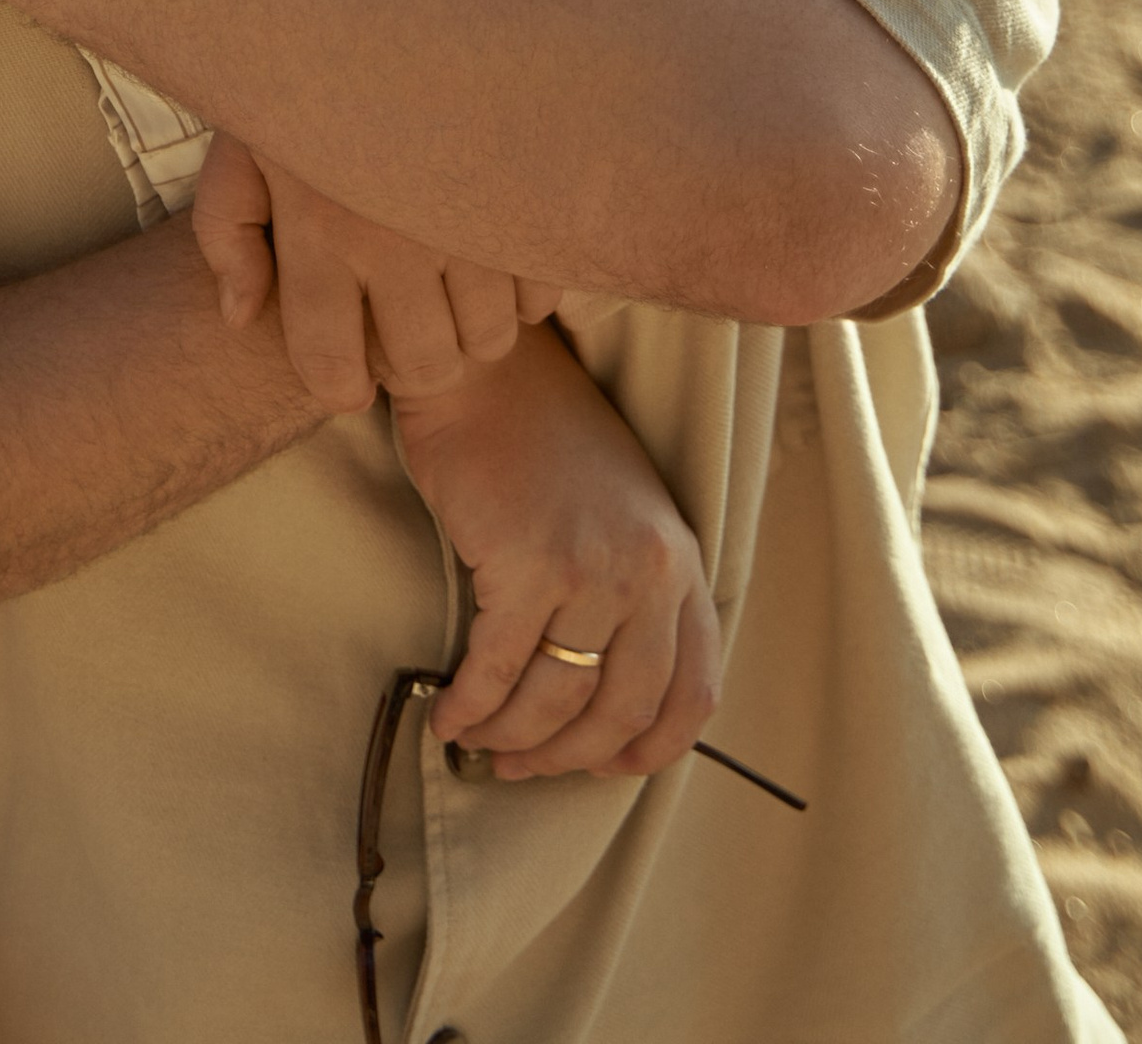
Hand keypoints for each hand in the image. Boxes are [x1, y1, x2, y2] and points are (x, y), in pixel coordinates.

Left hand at [191, 131, 560, 406]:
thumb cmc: (299, 59)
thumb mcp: (237, 140)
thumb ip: (225, 234)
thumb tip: (241, 317)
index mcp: (319, 228)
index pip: (330, 363)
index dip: (339, 387)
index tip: (347, 378)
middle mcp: (398, 234)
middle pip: (425, 367)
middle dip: (412, 367)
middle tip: (403, 331)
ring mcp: (475, 213)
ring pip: (492, 339)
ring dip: (472, 333)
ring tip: (450, 293)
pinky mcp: (535, 191)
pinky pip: (547, 292)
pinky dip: (527, 293)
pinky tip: (496, 255)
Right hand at [397, 326, 720, 780]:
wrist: (485, 373)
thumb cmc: (542, 439)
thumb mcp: (622, 513)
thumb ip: (631, 592)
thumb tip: (595, 699)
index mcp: (681, 563)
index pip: (693, 694)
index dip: (646, 749)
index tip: (600, 765)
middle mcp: (651, 571)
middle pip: (622, 711)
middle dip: (565, 758)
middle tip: (519, 767)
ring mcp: (592, 569)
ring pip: (557, 701)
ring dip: (510, 739)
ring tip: (474, 739)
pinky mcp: (526, 565)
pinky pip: (499, 670)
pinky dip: (471, 707)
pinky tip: (448, 716)